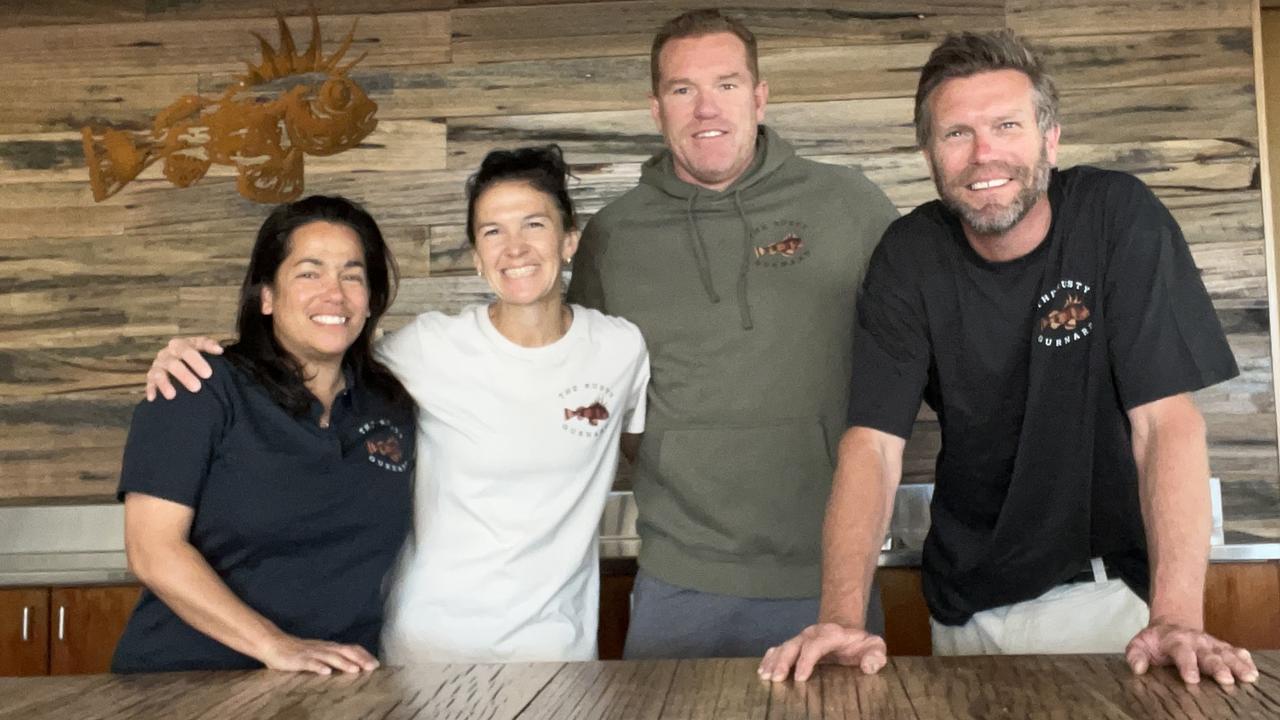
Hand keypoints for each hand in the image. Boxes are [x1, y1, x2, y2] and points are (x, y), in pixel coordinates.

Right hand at [145, 337, 223, 400]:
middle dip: (184, 375)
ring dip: (165, 384)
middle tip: (197, 388)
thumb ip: (210, 346)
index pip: (188, 350)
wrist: (182, 360)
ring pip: (159, 374)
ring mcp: (158, 365)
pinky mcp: (151, 377)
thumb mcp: (202, 348)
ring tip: (172, 395)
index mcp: (180, 345)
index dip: (197, 361)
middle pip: (174, 363)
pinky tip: (153, 398)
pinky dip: (151, 390)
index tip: (208, 374)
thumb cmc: (195, 355)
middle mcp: (167, 354)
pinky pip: (149, 383)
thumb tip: (219, 350)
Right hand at [257, 634, 379, 674]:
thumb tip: (350, 665)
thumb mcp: (318, 654)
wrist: (273, 644)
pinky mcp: (298, 659)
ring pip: (330, 657)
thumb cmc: (296, 652)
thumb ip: (331, 658)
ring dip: (344, 663)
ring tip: (355, 670)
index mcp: (328, 647)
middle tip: (373, 667)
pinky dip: (319, 667)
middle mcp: (322, 648)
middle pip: (345, 651)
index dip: (363, 655)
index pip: (350, 648)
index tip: (376, 663)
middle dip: (360, 659)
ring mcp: (311, 653)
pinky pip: (310, 663)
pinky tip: (326, 672)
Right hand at [757, 623, 886, 681]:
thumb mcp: (874, 646)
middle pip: (795, 645)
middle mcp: (812, 634)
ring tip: (765, 676)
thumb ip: (875, 655)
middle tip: (777, 679)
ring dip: (774, 661)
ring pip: (784, 646)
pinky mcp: (795, 644)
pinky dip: (770, 658)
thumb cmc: (860, 645)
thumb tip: (868, 667)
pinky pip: (779, 649)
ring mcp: (801, 638)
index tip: (800, 678)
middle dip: (784, 661)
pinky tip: (763, 669)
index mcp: (831, 634)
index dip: (806, 660)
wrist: (847, 632)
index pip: (816, 645)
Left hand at [1125, 619, 1258, 684]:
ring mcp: (1211, 644)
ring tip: (1248, 676)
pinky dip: (1245, 659)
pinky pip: (1235, 652)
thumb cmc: (1155, 641)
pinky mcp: (1221, 647)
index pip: (1182, 653)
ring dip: (1237, 665)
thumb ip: (1135, 655)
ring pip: (1226, 654)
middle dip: (1217, 667)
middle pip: (1209, 655)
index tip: (1192, 679)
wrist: (1172, 625)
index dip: (1187, 665)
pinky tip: (1252, 669)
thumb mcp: (1140, 644)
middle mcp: (1196, 642)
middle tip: (1225, 680)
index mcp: (1176, 641)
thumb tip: (1138, 668)